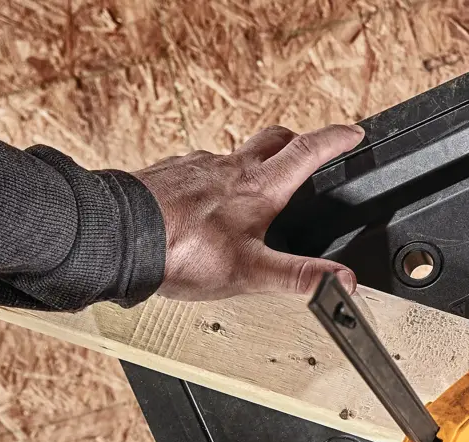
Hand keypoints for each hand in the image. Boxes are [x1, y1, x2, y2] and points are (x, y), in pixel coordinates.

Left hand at [133, 123, 363, 300]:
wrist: (115, 237)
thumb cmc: (180, 251)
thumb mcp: (252, 272)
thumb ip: (301, 277)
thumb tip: (344, 282)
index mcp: (258, 188)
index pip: (307, 152)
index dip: (335, 140)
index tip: (353, 133)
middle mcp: (228, 168)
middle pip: (272, 140)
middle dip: (296, 141)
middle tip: (308, 149)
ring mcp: (194, 168)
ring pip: (232, 154)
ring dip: (251, 162)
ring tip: (255, 185)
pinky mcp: (167, 176)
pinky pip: (197, 169)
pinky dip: (211, 180)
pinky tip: (205, 204)